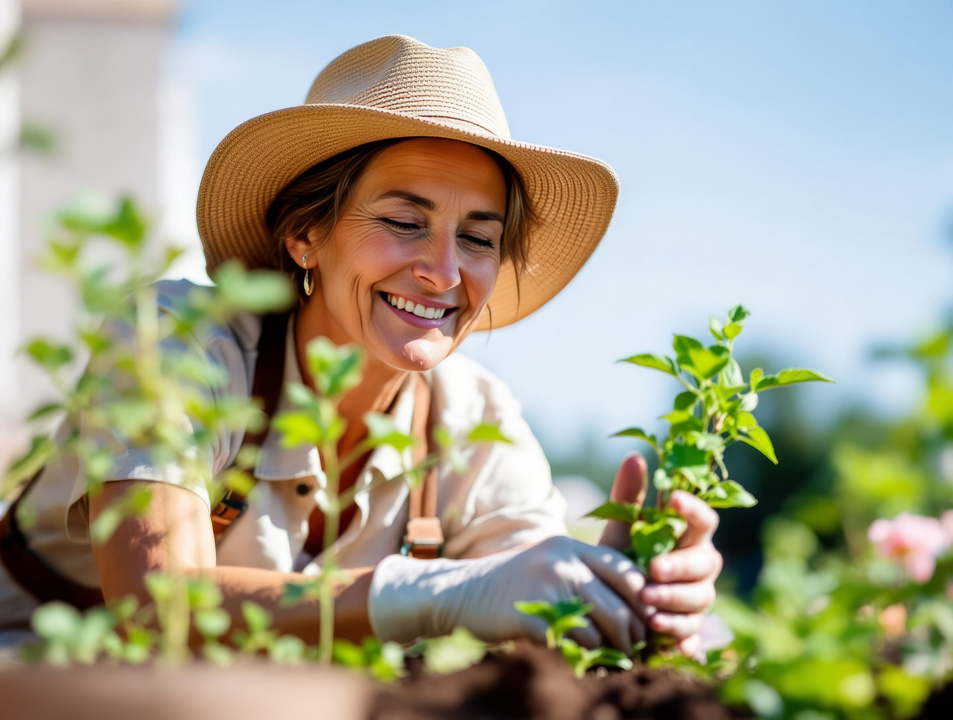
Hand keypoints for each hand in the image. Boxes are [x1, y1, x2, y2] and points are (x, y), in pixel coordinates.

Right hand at [368, 535, 646, 652]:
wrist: (460, 592)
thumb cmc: (513, 582)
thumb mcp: (551, 563)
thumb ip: (587, 574)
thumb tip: (637, 605)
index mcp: (571, 546)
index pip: (627, 572)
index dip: (643, 601)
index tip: (645, 622)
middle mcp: (563, 561)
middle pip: (621, 604)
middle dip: (633, 633)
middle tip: (634, 650)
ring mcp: (546, 587)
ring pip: (602, 628)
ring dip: (613, 652)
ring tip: (613, 661)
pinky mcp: (532, 616)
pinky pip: (574, 644)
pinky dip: (584, 658)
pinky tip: (584, 663)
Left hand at [599, 453, 723, 652]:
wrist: (608, 597)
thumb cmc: (623, 555)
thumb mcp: (620, 527)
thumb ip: (628, 496)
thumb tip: (635, 456)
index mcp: (688, 537)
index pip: (704, 520)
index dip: (694, 509)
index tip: (673, 499)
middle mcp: (700, 566)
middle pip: (705, 563)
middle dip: (679, 566)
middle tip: (651, 569)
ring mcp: (697, 598)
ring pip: (701, 598)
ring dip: (674, 600)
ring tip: (645, 602)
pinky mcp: (687, 628)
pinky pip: (691, 633)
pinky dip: (679, 635)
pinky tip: (661, 635)